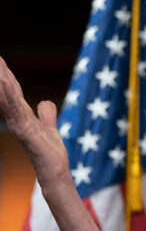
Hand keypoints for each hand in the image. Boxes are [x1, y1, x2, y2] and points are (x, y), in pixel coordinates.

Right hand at [0, 56, 69, 187]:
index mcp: (23, 115)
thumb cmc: (50, 153)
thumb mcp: (50, 127)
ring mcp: (20, 125)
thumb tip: (44, 102)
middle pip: (7, 91)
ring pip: (8, 99)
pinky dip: (9, 97)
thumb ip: (46, 115)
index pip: (13, 91)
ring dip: (1, 82)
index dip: (6, 75)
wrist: (55, 172)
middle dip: (0, 74)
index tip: (0, 58)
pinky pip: (16, 112)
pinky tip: (6, 83)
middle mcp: (18, 119)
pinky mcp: (26, 133)